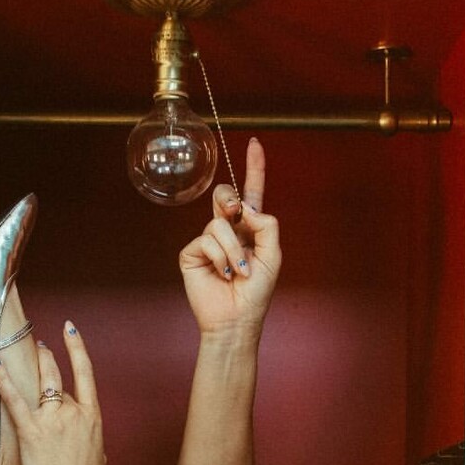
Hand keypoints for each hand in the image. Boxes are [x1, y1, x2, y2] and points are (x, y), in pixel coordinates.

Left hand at [0, 324, 105, 464]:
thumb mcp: (98, 460)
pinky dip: (3, 378)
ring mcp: (52, 421)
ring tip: (25, 349)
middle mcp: (73, 414)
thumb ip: (91, 440)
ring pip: (41, 382)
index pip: (86, 374)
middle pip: (58, 378)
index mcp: (93, 419)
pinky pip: (14, 399)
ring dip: (33, 363)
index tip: (69, 332)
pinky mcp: (31, 433)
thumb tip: (86, 434)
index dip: (77, 349)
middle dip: (48, 359)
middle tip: (40, 348)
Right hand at [179, 137, 281, 340]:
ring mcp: (207, 242)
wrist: (236, 320)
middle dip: (229, 202)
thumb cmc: (256, 293)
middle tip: (235, 214)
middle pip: (225, 197)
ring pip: (218, 224)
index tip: (255, 144)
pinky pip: (205, 240)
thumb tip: (247, 208)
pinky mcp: (191, 254)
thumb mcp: (273, 255)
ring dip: (233, 249)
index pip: (251, 194)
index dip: (253, 169)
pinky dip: (220, 258)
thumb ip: (267, 225)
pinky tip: (223, 275)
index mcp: (249, 229)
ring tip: (237, 272)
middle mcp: (227, 231)